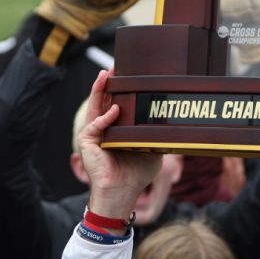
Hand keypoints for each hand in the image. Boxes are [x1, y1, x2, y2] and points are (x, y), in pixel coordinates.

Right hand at [78, 68, 161, 219]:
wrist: (122, 192)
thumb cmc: (136, 174)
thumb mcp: (152, 150)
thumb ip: (156, 135)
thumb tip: (173, 123)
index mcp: (116, 129)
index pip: (115, 103)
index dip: (119, 89)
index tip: (127, 73)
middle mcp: (103, 128)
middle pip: (103, 100)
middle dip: (108, 83)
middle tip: (115, 67)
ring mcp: (93, 134)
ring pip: (95, 107)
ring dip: (100, 90)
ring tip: (106, 75)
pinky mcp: (87, 142)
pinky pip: (95, 126)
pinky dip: (105, 118)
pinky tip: (114, 110)